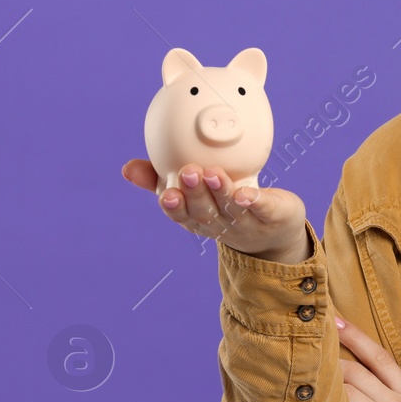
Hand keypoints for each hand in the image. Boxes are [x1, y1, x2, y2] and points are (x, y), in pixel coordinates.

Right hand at [121, 159, 308, 261]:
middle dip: (195, 194)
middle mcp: (220, 224)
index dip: (173, 207)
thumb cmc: (225, 205)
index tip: (165, 195)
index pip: (182, 216)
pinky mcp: (272, 215)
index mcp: (197, 219)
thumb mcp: (192, 194)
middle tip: (189, 172)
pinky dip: (255, 201)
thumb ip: (160, 179)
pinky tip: (248, 193)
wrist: (273, 232)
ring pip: (232, 208)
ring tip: (213, 173)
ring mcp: (247, 223)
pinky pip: (263, 208)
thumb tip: (127, 169)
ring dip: (221, 191)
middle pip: (205, 212)